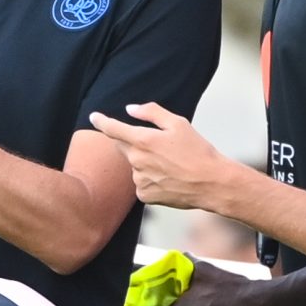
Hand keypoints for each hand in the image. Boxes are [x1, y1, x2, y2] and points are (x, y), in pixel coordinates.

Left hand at [88, 102, 239, 211]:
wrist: (211, 183)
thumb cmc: (197, 151)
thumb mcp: (178, 123)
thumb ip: (151, 112)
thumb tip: (130, 109)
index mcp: (143, 140)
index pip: (112, 129)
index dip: (101, 121)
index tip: (93, 116)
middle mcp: (137, 161)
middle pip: (125, 147)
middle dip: (137, 144)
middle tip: (160, 147)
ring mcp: (139, 180)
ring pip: (135, 167)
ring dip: (146, 163)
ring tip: (171, 166)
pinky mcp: (145, 195)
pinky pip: (142, 184)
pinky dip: (151, 180)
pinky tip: (169, 179)